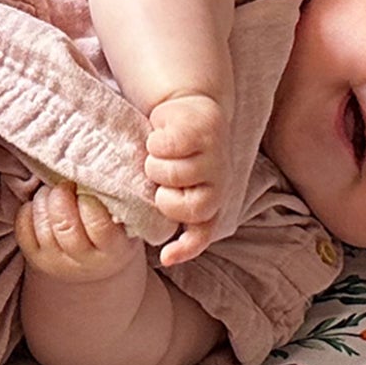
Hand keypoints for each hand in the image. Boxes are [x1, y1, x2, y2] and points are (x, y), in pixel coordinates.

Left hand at [15, 183, 144, 281]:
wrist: (98, 264)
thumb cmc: (116, 229)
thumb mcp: (126, 219)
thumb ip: (117, 199)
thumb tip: (102, 166)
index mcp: (113, 250)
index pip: (98, 225)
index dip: (89, 201)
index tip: (87, 187)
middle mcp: (84, 261)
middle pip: (64, 225)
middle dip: (61, 196)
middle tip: (66, 184)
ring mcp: (56, 262)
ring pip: (42, 225)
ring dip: (44, 199)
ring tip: (54, 191)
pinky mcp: (35, 258)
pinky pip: (23, 229)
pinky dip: (28, 210)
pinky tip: (41, 204)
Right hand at [145, 89, 231, 266]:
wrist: (188, 106)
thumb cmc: (176, 151)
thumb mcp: (173, 182)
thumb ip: (167, 204)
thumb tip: (145, 234)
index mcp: (211, 200)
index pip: (201, 233)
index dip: (185, 248)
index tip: (166, 258)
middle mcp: (220, 183)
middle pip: (182, 206)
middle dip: (162, 194)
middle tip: (159, 177)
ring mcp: (215, 157)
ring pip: (170, 174)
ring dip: (155, 162)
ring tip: (159, 153)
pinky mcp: (204, 131)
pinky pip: (166, 146)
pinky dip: (156, 140)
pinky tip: (161, 134)